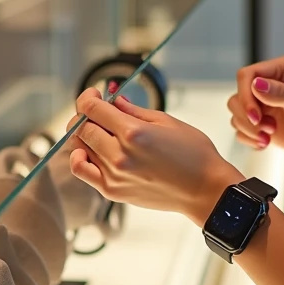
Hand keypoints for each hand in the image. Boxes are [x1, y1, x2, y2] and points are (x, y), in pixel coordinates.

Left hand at [66, 88, 241, 226]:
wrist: (204, 189)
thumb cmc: (194, 153)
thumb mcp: (167, 122)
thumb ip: (134, 111)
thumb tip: (114, 100)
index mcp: (133, 132)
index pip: (92, 109)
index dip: (87, 97)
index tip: (93, 94)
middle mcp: (118, 154)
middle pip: (82, 127)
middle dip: (86, 114)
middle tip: (98, 110)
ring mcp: (113, 175)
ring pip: (80, 147)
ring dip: (84, 134)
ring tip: (98, 130)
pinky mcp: (112, 191)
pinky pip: (82, 171)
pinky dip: (79, 158)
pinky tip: (88, 151)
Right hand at [227, 56, 283, 162]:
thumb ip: (280, 93)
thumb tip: (255, 84)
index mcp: (281, 69)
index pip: (247, 75)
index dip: (246, 95)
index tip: (256, 116)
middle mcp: (268, 82)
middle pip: (238, 94)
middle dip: (248, 116)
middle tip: (269, 130)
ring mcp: (261, 102)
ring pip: (235, 111)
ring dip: (249, 128)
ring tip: (269, 137)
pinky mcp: (257, 120)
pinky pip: (238, 127)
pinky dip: (249, 138)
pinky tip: (265, 143)